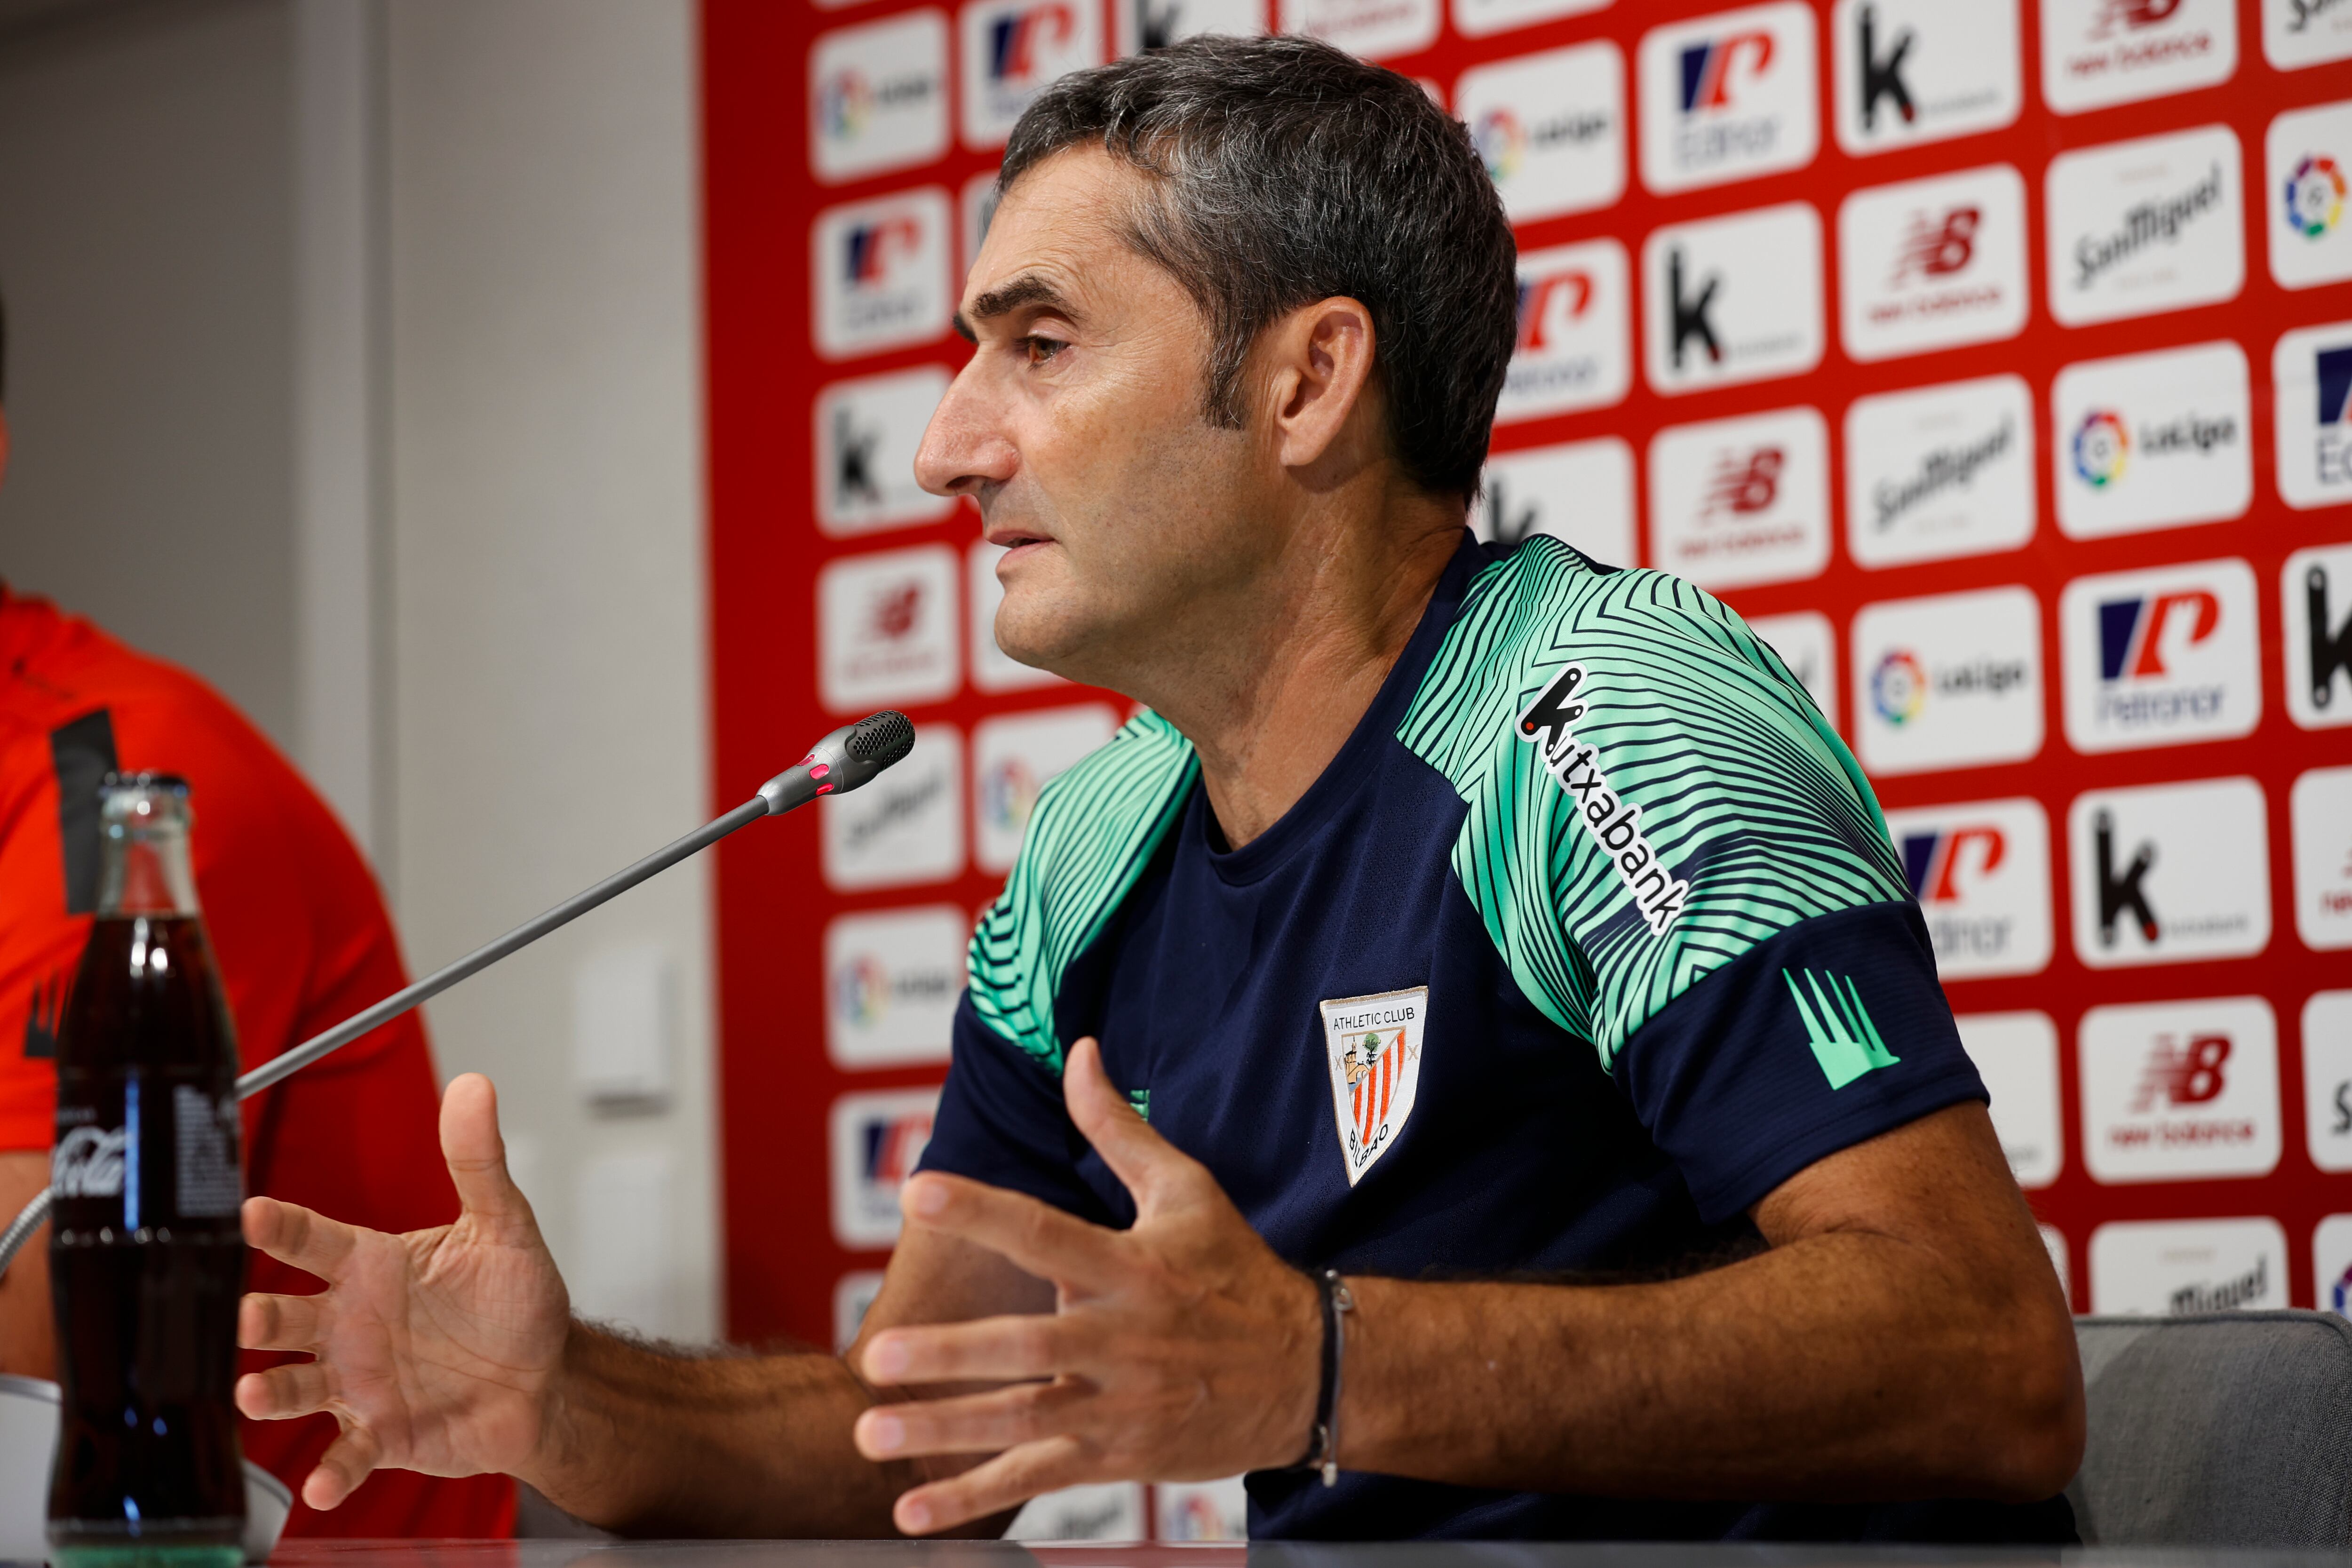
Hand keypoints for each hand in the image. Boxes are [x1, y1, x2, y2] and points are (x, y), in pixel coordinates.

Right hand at [236, 1074, 571, 1509]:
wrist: (544, 1378)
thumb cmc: (516, 1301)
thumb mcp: (504, 1226)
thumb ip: (479, 1162)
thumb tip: (476, 1086)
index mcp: (371, 1267)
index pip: (312, 1239)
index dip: (281, 1226)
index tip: (249, 1213)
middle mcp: (348, 1325)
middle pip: (282, 1315)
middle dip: (255, 1315)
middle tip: (244, 1313)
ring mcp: (357, 1382)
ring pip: (293, 1386)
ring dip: (269, 1390)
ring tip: (252, 1392)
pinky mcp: (381, 1433)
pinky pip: (346, 1453)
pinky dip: (332, 1470)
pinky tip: (323, 1482)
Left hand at [851, 1037, 1320, 1534]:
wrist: (1308, 1372)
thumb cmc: (1237, 1272)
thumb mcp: (1188, 1191)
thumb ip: (1119, 1128)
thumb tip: (1080, 1054)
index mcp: (1130, 1266)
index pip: (1044, 1230)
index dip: (981, 1210)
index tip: (917, 1192)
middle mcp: (1121, 1337)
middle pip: (1025, 1346)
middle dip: (949, 1355)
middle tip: (878, 1356)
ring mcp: (1119, 1403)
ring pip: (1023, 1421)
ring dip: (944, 1433)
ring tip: (871, 1433)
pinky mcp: (1119, 1455)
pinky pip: (1038, 1478)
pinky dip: (974, 1498)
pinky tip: (913, 1511)